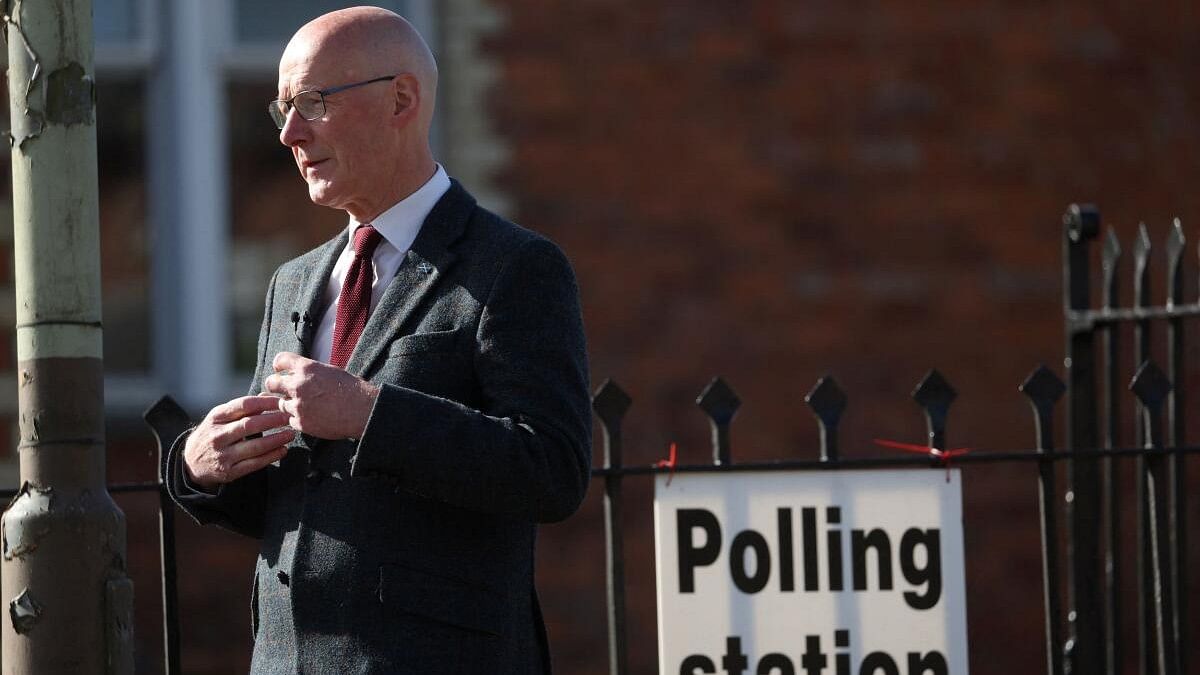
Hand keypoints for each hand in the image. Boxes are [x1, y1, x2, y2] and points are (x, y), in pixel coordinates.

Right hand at [183, 396, 292, 489]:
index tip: (281, 401)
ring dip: (276, 440)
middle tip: (289, 417)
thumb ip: (243, 408)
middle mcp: (217, 435)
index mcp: (216, 417)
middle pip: (250, 425)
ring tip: (290, 434)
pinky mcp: (229, 472)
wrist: (190, 462)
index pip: (243, 405)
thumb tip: (269, 396)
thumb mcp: (220, 418)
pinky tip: (283, 450)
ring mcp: (223, 455)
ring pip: (254, 446)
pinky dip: (271, 457)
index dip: (265, 402)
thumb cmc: (213, 433)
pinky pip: (254, 464)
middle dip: (273, 420)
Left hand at [263, 351, 380, 439]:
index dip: (279, 365)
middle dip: (274, 386)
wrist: (362, 411)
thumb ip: (311, 372)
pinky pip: (290, 420)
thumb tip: (298, 374)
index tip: (280, 370)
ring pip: (280, 404)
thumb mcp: (330, 371)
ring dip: (289, 404)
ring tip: (303, 406)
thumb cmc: (352, 389)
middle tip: (280, 390)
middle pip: (271, 383)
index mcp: (307, 368)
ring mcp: (298, 405)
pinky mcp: (301, 422)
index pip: (281, 360)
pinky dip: (298, 419)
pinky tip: (311, 417)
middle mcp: (298, 385)